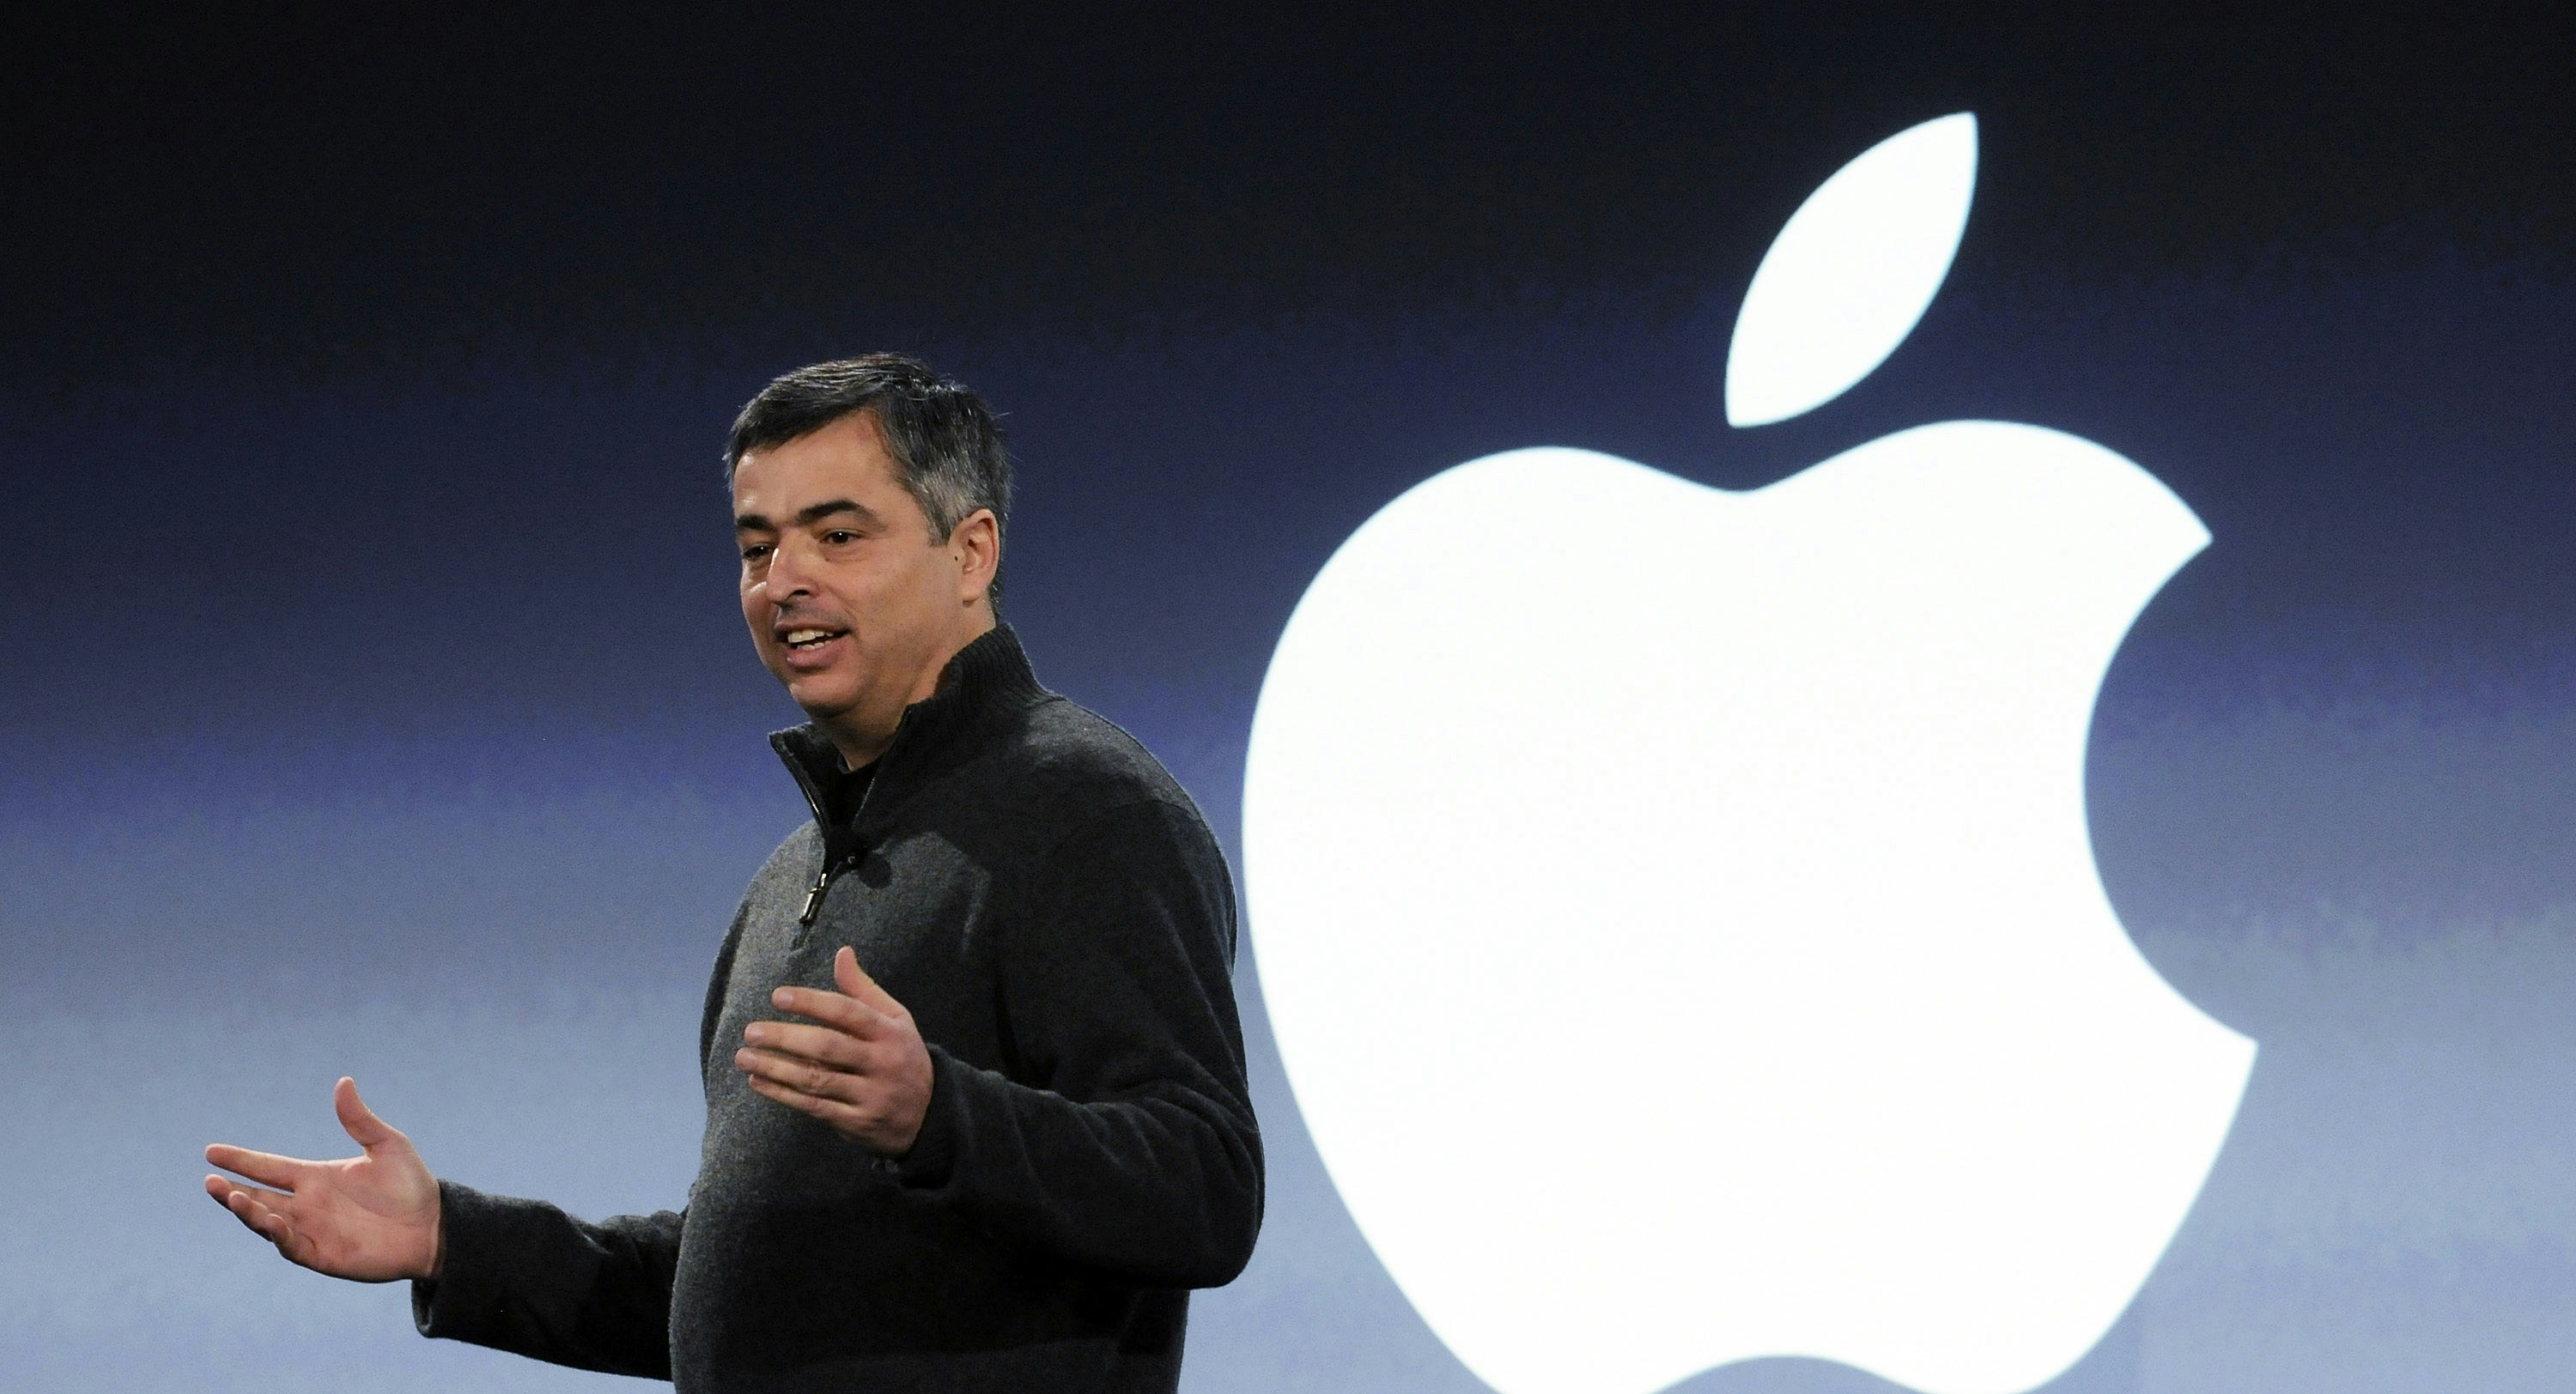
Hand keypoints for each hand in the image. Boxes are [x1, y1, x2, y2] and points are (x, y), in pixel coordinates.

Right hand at [204, 1076, 442, 1282]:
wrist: (433, 1226)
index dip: (242, 1161)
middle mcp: (307, 1204)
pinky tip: (268, 1220)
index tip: (212, 1151)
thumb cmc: (411, 1186)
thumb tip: (343, 1082)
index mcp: (316, 1177)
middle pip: (257, 1197)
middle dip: (230, 1190)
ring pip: (266, 1221)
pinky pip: (290, 1245)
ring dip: (247, 1211)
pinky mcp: (321, 1255)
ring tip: (231, 1196)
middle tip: (209, 1180)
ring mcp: (311, 1231)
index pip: (269, 1167)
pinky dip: (276, 1234)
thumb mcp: (387, 1145)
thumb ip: (360, 1120)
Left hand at [736, 945, 935, 1155]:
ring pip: (816, 1080)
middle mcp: (881, 1063)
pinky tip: (759, 1081)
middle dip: (786, 1038)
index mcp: (890, 1033)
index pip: (849, 1013)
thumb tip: (842, 953)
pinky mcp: (856, 1122)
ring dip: (776, 1068)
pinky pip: (814, 1107)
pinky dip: (782, 1094)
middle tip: (751, 1031)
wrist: (928, 1114)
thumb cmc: (902, 1056)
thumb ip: (863, 989)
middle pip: (828, 1047)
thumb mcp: (895, 1019)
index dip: (813, 1003)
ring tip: (744, 1057)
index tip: (778, 996)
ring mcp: (869, 1095)